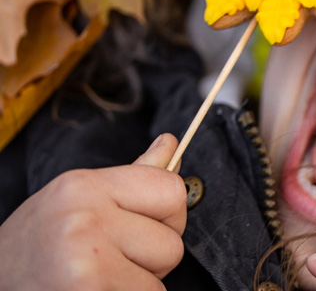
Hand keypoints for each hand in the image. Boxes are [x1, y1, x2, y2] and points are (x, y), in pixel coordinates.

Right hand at [0, 134, 187, 290]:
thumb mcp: (77, 199)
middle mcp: (85, 218)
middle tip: (109, 259)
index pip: (172, 191)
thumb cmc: (39, 244)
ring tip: (99, 278)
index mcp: (84, 186)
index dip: (168, 216)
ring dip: (137, 285)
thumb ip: (131, 178)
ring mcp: (87, 260)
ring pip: (160, 281)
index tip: (142, 226)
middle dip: (151, 259)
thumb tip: (170, 143)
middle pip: (172, 244)